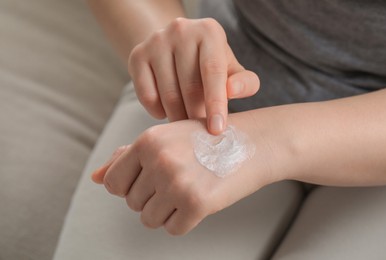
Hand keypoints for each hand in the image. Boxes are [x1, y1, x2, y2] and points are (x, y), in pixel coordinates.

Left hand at [92, 116, 275, 234]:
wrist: (253, 143)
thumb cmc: (205, 140)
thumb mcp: (166, 138)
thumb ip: (126, 157)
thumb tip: (94, 178)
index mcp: (148, 140)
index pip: (112, 182)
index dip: (129, 186)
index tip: (151, 179)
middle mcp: (160, 160)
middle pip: (131, 203)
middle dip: (152, 196)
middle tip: (179, 179)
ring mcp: (178, 183)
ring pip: (149, 219)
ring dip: (166, 211)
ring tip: (187, 188)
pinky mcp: (197, 204)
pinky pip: (172, 229)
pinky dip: (183, 220)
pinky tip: (199, 198)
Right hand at [128, 18, 259, 134]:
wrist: (175, 47)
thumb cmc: (209, 64)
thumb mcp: (231, 70)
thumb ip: (244, 82)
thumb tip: (232, 91)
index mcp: (209, 31)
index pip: (213, 71)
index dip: (216, 103)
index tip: (217, 130)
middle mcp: (180, 30)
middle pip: (189, 87)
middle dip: (197, 116)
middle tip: (201, 132)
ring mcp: (155, 42)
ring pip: (168, 95)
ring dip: (179, 117)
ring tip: (187, 123)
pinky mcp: (136, 56)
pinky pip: (148, 97)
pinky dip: (159, 112)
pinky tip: (168, 111)